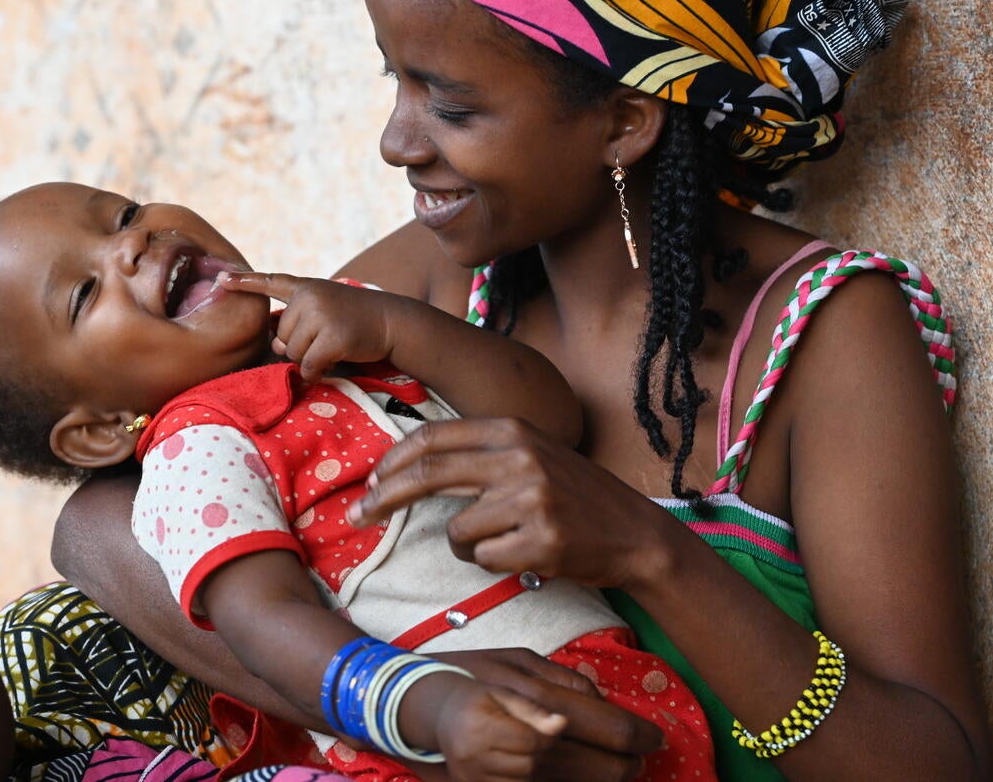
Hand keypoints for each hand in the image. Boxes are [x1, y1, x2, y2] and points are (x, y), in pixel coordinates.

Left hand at [219, 272, 416, 381]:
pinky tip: (333, 362)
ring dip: (310, 359)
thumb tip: (277, 347)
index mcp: (306, 287)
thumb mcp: (326, 305)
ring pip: (294, 353)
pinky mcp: (333, 337)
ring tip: (334, 345)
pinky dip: (317, 372)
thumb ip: (299, 319)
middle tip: (327, 337)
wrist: (393, 321)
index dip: (244, 282)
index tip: (221, 278)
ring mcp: (321, 315)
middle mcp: (310, 297)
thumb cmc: (357, 318)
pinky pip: (308, 366)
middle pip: (281, 337)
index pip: (271, 282)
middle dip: (300, 346)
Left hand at [350, 418, 676, 589]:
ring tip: (504, 543)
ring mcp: (531, 499)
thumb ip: (480, 453)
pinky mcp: (541, 540)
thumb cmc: (573, 497)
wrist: (635, 534)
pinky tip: (526, 555)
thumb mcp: (531, 455)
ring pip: (458, 531)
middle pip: (428, 473)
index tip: (372, 482)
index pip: (433, 437)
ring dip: (467, 546)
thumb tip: (406, 467)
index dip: (394, 461)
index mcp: (512, 429)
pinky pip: (484, 560)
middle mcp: (519, 457)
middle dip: (384, 498)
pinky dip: (493, 564)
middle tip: (356, 517)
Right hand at [429, 679, 564, 781]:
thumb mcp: (503, 695)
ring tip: (516, 750)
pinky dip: (513, 779)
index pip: (530, 741)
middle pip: (526, 765)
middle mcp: (470, 754)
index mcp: (480, 725)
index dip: (546, 735)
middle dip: (536, 753)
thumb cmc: (477, 701)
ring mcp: (468, 775)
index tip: (544, 728)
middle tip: (528, 738)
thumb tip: (561, 724)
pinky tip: (508, 763)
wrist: (442, 716)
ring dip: (526, 769)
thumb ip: (532, 711)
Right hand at [433, 649, 659, 781]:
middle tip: (640, 759)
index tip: (651, 736)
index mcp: (509, 702)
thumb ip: (561, 680)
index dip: (626, 735)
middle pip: (580, 765)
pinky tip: (586, 778)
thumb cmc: (477, 675)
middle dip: (619, 765)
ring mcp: (495, 775)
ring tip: (618, 770)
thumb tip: (602, 703)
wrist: (428, 707)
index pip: (585, 727)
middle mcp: (503, 745)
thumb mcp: (517, 660)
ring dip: (597, 780)